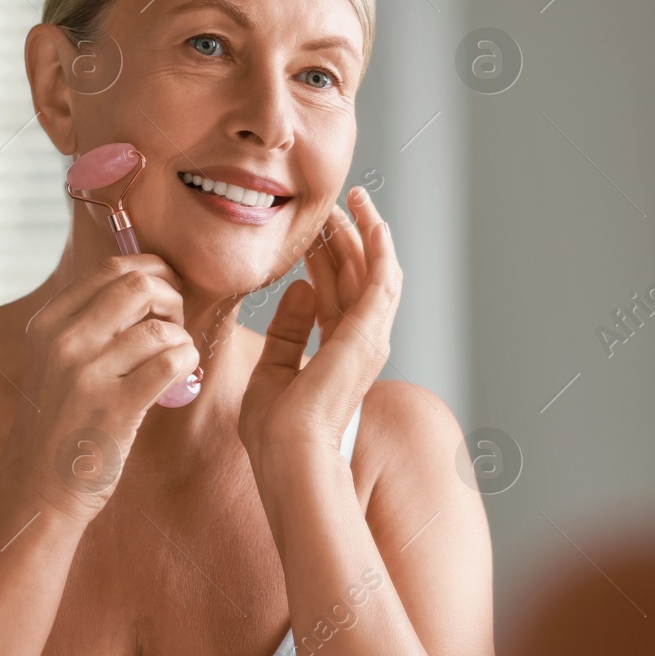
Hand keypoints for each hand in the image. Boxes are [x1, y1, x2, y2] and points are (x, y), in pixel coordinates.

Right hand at [0, 254, 199, 523]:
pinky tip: (181, 375)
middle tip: (174, 323)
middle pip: (138, 286)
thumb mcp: (55, 361)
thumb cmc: (59, 423)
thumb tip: (145, 286)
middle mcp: (63, 342)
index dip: (151, 272)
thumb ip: (89, 322)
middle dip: (171, 297)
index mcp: (48, 323)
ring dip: (181, 339)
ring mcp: (87, 375)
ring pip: (160, 328)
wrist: (38, 489)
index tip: (165, 291)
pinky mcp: (115, 408)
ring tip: (175, 358)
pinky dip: (187, 362)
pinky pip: (170, 362)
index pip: (110, 269)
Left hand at [238, 185, 401, 468]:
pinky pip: (382, 278)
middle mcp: (361, 343)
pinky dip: (380, 247)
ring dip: (365, 232)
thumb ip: (287, 330)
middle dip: (344, 238)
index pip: (336, 293)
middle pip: (356, 277)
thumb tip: (301, 289)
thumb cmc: (275, 431)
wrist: (288, 455)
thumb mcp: (272, 369)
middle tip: (329, 204)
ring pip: (374, 271)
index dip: (325, 258)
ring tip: (352, 199)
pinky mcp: (370, 331)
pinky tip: (372, 220)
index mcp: (338, 353)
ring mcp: (370, 337)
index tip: (312, 231)